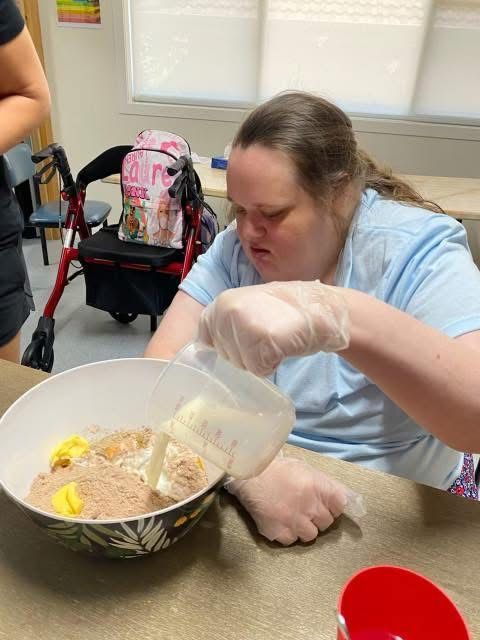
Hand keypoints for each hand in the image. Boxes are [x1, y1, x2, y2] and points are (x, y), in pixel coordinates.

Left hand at [198, 281, 348, 375]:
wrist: (319, 308)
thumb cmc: (285, 311)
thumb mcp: (247, 306)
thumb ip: (226, 322)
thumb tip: (207, 347)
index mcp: (221, 302)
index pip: (206, 338)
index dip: (227, 345)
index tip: (246, 340)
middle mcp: (227, 312)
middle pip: (226, 355)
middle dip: (245, 353)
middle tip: (267, 335)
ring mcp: (244, 326)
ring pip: (242, 364)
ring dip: (259, 359)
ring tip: (276, 338)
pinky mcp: (262, 342)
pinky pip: (259, 369)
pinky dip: (272, 364)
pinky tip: (283, 347)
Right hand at [225, 456, 361, 545]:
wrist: (249, 474)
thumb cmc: (278, 469)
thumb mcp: (306, 469)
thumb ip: (325, 484)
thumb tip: (343, 498)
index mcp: (319, 487)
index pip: (340, 506)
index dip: (332, 506)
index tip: (324, 504)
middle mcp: (310, 506)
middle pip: (326, 523)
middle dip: (317, 517)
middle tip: (304, 509)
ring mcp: (294, 522)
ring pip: (310, 535)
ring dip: (303, 528)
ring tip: (291, 516)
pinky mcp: (278, 532)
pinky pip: (291, 541)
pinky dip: (287, 533)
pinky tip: (279, 521)